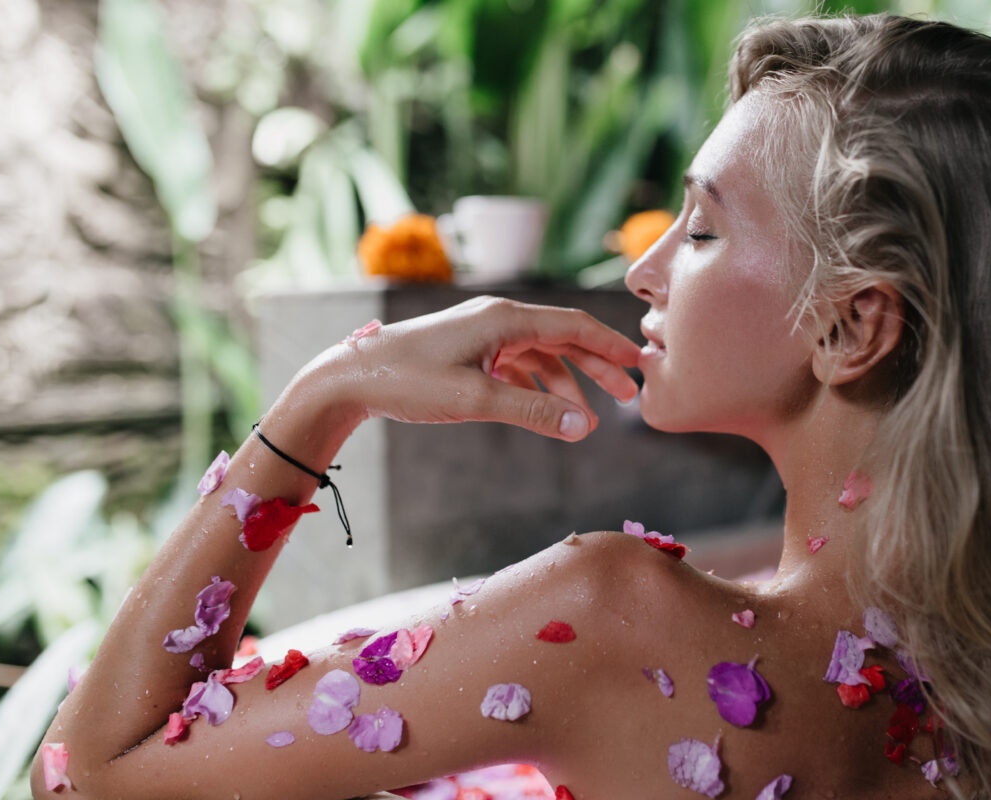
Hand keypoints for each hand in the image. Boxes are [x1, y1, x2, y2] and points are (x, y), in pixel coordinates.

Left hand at [298, 297, 640, 441]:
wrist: (350, 378)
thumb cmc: (408, 382)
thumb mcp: (475, 400)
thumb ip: (533, 413)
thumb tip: (583, 426)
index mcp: (504, 319)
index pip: (573, 325)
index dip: (610, 345)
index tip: (639, 364)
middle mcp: (498, 319)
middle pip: (562, 338)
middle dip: (596, 366)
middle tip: (626, 396)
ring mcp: (483, 335)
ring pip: (540, 355)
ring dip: (566, 383)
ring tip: (587, 418)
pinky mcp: (469, 352)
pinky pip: (516, 366)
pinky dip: (537, 387)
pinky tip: (547, 411)